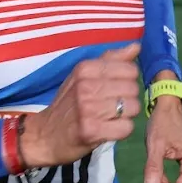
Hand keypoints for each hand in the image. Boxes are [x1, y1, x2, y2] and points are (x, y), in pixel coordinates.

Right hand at [19, 43, 140, 168]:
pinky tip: (110, 129)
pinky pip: (126, 128)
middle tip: (114, 105)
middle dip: (128, 98)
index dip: (128, 81)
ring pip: (133, 107)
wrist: (45, 135)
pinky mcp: (91, 131)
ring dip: (126, 115)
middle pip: (133, 89)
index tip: (116, 88)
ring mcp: (88, 109)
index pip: (130, 70)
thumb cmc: (68, 103)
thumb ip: (111, 60)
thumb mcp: (83, 75)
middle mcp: (86, 86)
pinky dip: (122, 130)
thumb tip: (136, 46)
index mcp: (85, 68)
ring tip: (112, 117)